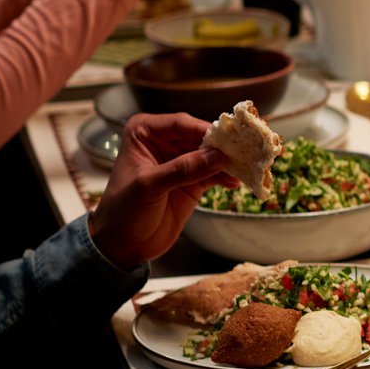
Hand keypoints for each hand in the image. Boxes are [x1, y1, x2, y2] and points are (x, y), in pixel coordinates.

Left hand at [88, 113, 231, 268]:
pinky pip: (215, 173)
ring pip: (211, 154)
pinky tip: (236, 182)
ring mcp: (180, 162)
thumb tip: (218, 156)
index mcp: (144, 133)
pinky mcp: (193, 181)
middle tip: (244, 150)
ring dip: (228, 161)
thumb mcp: (149, 186)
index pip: (181, 124)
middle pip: (201, 136)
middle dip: (222, 145)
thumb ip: (182, 169)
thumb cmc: (123, 211)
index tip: (227, 139)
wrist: (123, 244)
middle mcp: (164, 142)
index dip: (204, 130)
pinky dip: (227, 176)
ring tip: (247, 166)